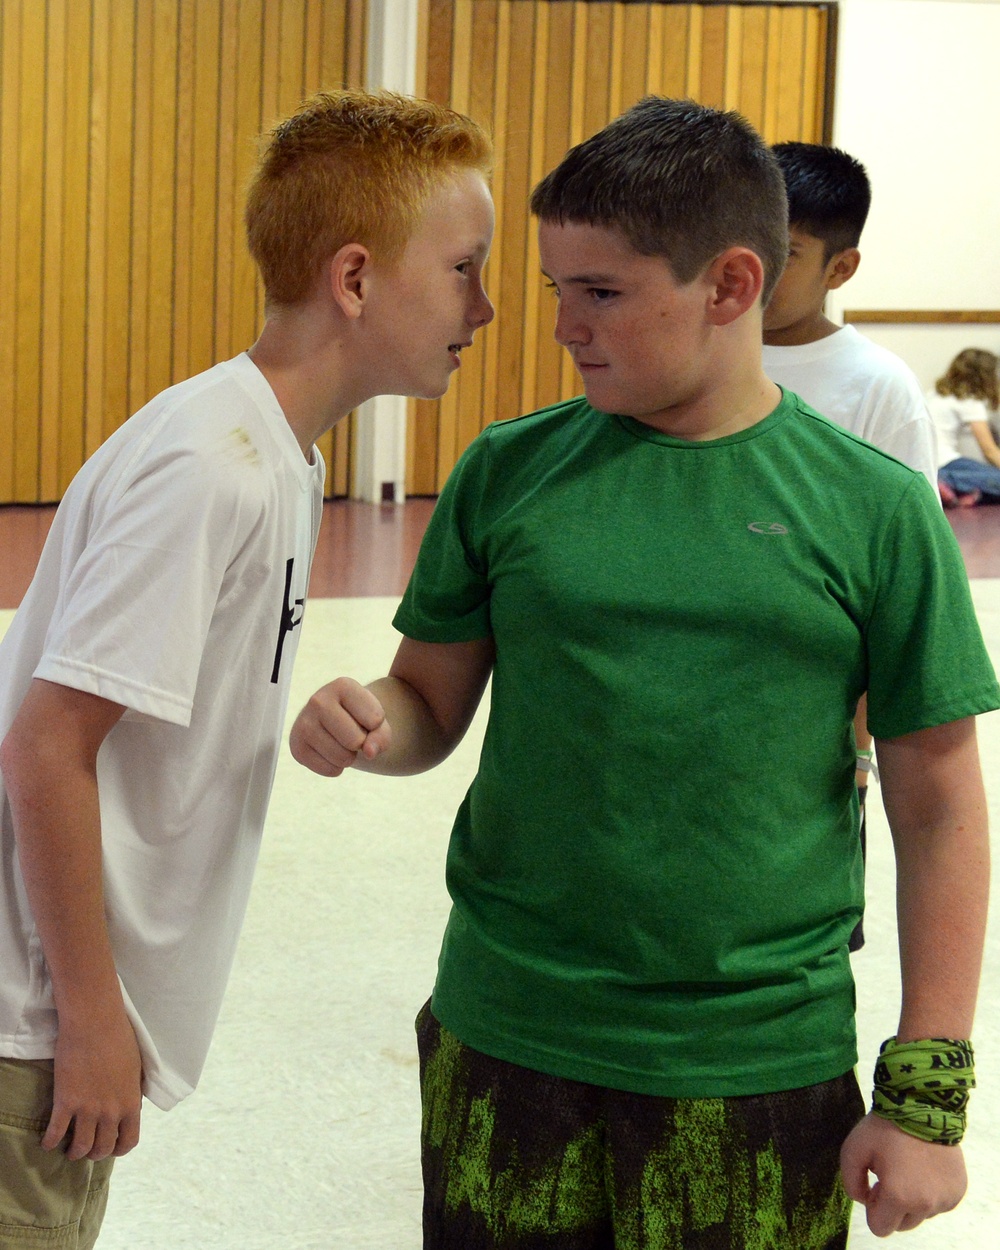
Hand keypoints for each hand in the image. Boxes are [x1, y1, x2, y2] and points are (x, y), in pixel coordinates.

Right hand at [44, 1008, 142, 1160]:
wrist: (95, 1023)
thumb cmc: (119, 1038)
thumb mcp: (136, 1069)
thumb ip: (132, 1092)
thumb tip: (130, 1107)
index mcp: (131, 1103)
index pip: (128, 1141)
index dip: (118, 1149)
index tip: (111, 1148)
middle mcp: (111, 1112)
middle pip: (102, 1148)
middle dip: (95, 1153)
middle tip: (88, 1148)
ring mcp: (87, 1109)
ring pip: (80, 1147)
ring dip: (74, 1152)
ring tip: (69, 1148)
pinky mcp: (65, 1102)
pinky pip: (55, 1133)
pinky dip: (50, 1142)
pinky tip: (48, 1141)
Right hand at [289, 678, 390, 775]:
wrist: (335, 722)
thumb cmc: (360, 718)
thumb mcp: (378, 721)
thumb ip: (382, 735)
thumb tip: (369, 753)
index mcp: (342, 686)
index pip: (375, 720)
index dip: (376, 725)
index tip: (365, 717)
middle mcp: (318, 700)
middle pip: (355, 741)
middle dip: (361, 744)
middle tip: (353, 734)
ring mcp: (303, 723)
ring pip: (343, 758)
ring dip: (349, 758)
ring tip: (342, 742)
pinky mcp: (297, 747)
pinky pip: (330, 770)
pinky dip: (337, 768)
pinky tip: (330, 752)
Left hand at [840, 1112, 966, 1235]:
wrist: (922, 1104)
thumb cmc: (884, 1127)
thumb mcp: (852, 1150)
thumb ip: (851, 1183)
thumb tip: (865, 1201)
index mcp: (899, 1196)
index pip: (880, 1227)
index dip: (873, 1207)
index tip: (875, 1184)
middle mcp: (926, 1204)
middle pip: (902, 1224)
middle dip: (893, 1206)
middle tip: (890, 1176)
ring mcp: (945, 1199)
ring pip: (921, 1214)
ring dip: (913, 1199)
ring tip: (908, 1167)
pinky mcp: (958, 1191)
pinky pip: (938, 1203)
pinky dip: (930, 1192)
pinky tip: (924, 1167)